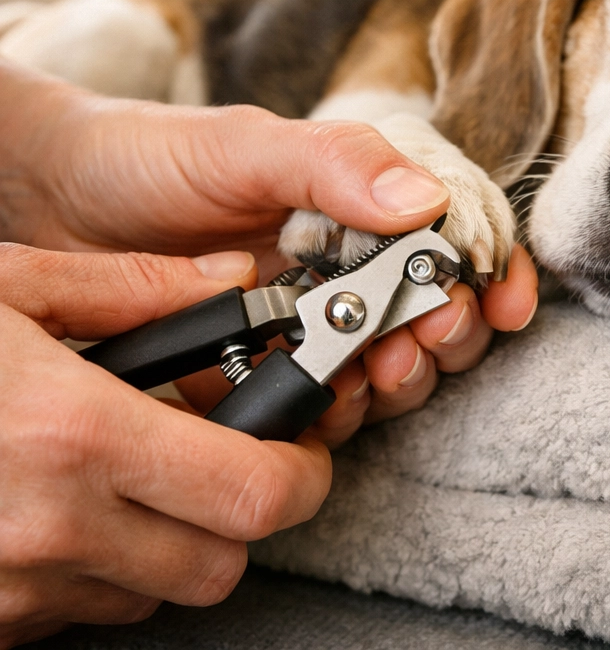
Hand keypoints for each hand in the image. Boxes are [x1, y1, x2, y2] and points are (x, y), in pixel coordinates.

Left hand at [0, 66, 538, 437]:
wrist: (52, 203)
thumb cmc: (150, 157)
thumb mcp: (245, 146)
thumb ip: (336, 165)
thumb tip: (424, 203)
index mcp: (362, 194)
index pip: (458, 228)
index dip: (493, 265)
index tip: (504, 301)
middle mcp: (351, 256)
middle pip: (443, 304)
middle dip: (451, 328)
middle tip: (426, 332)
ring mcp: (315, 316)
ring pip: (398, 361)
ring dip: (406, 374)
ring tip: (378, 368)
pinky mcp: (274, 368)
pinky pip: (333, 403)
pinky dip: (346, 409)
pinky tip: (329, 398)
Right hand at [0, 244, 331, 647]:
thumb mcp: (8, 284)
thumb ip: (133, 286)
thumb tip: (231, 277)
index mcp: (73, 437)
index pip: (253, 496)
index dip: (299, 474)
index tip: (300, 447)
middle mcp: (45, 532)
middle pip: (219, 563)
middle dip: (242, 511)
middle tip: (227, 453)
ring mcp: (3, 593)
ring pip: (152, 594)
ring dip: (168, 539)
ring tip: (132, 469)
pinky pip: (76, 613)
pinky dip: (98, 569)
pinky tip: (63, 504)